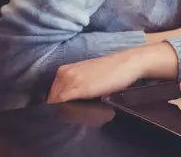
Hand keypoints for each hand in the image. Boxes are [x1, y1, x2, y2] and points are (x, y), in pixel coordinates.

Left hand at [48, 44, 177, 103]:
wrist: (128, 63)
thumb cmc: (113, 70)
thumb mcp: (90, 77)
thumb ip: (76, 86)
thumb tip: (68, 104)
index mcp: (64, 70)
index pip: (52, 94)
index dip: (58, 104)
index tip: (67, 111)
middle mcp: (62, 74)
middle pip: (52, 99)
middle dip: (59, 108)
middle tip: (72, 116)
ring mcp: (68, 81)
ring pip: (55, 104)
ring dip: (63, 112)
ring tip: (76, 117)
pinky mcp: (74, 90)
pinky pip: (61, 105)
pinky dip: (66, 112)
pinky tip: (76, 115)